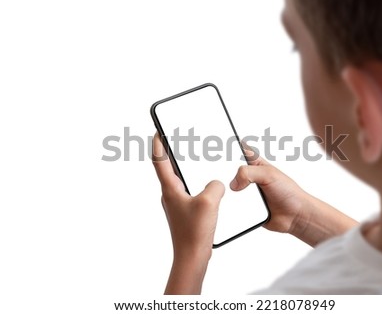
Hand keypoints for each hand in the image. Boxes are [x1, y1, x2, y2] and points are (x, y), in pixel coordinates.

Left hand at [152, 133, 223, 293]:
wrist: (191, 257)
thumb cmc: (194, 233)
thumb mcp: (209, 201)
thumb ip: (214, 185)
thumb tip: (216, 184)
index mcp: (170, 189)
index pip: (159, 160)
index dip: (158, 144)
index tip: (158, 131)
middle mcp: (169, 196)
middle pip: (167, 169)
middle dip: (171, 153)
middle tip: (176, 141)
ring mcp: (176, 205)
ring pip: (179, 181)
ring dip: (185, 170)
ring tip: (193, 161)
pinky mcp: (185, 212)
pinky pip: (189, 193)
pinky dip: (195, 185)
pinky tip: (208, 189)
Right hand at [230, 148, 356, 245]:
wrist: (294, 216)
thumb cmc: (289, 192)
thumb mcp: (269, 175)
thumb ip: (248, 173)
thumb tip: (233, 183)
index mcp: (255, 163)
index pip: (238, 151)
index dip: (229, 150)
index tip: (220, 151)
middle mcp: (249, 177)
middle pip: (229, 172)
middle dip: (227, 175)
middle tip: (234, 180)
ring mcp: (245, 192)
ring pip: (228, 190)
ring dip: (232, 194)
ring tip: (243, 196)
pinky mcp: (243, 207)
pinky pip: (232, 206)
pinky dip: (233, 207)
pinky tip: (241, 208)